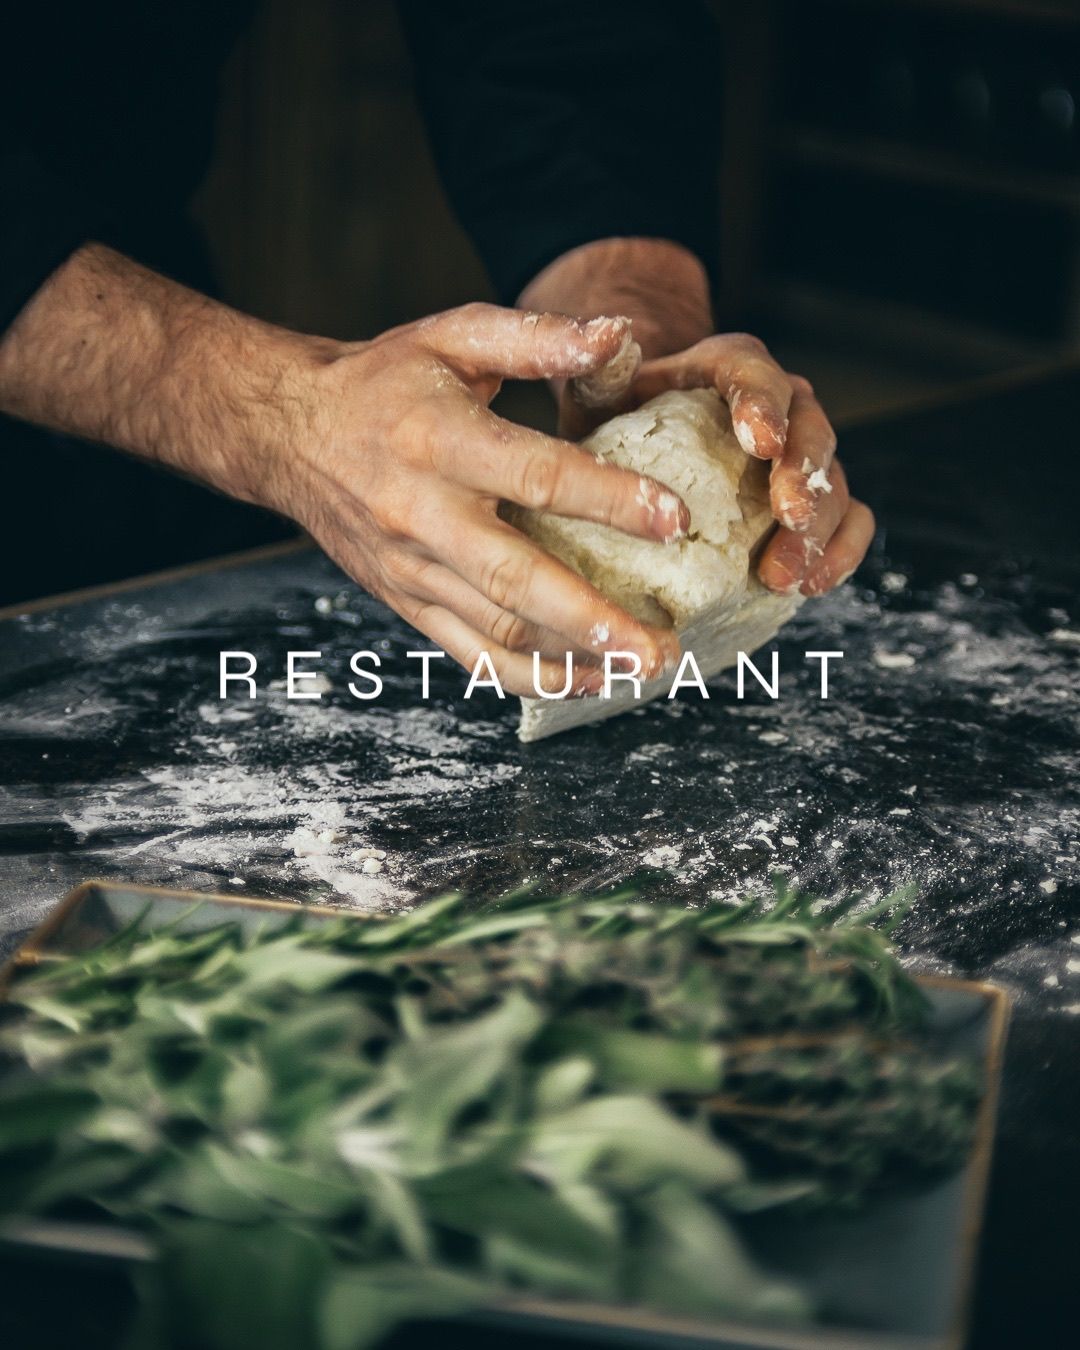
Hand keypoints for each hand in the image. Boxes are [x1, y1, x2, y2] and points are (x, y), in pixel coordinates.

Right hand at [273, 303, 686, 694]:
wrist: (290, 432)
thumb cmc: (383, 381)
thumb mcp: (451, 336)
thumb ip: (535, 337)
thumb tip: (620, 334)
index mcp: (439, 441)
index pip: (536, 478)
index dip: (610, 501)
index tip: (675, 520)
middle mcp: (423, 513)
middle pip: (517, 579)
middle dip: (593, 620)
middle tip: (660, 647)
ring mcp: (412, 569)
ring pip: (498, 631)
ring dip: (573, 659)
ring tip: (640, 670)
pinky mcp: (406, 602)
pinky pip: (470, 655)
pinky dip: (530, 678)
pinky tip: (586, 682)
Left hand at [627, 335, 874, 596]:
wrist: (644, 451)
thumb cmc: (621, 420)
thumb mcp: (600, 395)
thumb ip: (601, 370)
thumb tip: (614, 337)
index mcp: (732, 368)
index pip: (756, 374)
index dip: (764, 406)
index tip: (761, 443)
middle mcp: (782, 404)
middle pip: (809, 432)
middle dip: (804, 477)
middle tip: (788, 517)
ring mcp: (804, 454)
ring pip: (835, 481)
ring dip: (819, 529)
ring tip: (786, 576)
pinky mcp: (817, 500)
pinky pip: (850, 520)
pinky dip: (840, 551)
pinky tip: (812, 585)